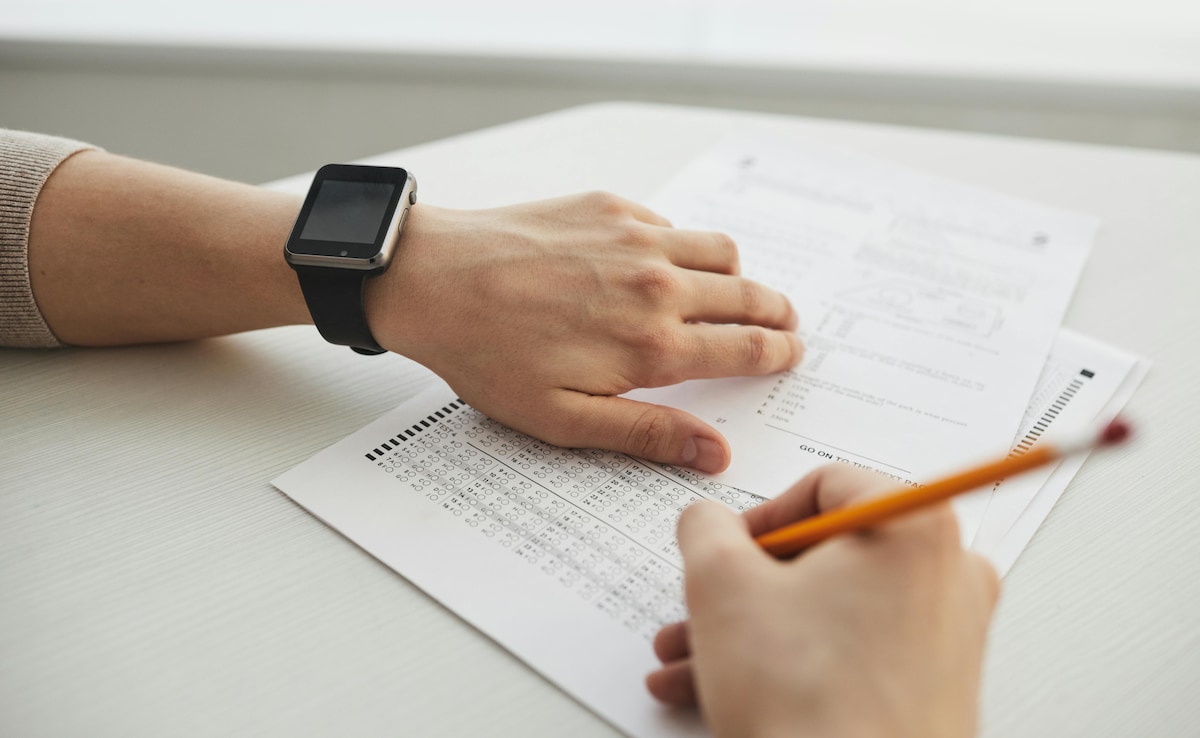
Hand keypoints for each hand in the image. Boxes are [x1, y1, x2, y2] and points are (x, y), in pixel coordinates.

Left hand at [365, 192, 800, 471]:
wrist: (432, 280)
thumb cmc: (488, 356)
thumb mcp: (564, 420)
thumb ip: (648, 434)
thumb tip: (716, 454)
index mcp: (652, 346)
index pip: (746, 348)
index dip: (778, 353)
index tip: (791, 353)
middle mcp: (658, 285)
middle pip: (748, 294)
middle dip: (776, 312)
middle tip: (784, 322)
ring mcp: (636, 238)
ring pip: (721, 249)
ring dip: (740, 273)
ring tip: (737, 290)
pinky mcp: (609, 207)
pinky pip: (671, 223)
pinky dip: (684, 244)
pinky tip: (665, 263)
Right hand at [646, 465, 999, 737]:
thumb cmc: (810, 703)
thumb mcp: (721, 586)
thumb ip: (704, 529)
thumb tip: (708, 521)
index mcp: (914, 526)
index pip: (828, 484)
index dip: (761, 515)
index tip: (728, 546)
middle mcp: (948, 575)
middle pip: (828, 555)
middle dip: (746, 586)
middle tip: (704, 607)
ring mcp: (948, 637)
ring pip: (830, 610)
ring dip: (754, 629)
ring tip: (692, 659)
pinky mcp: (934, 690)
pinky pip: (851, 654)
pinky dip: (790, 662)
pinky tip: (724, 688)